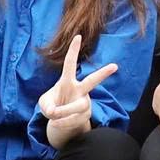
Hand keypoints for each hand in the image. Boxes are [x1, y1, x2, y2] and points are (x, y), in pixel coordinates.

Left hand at [39, 33, 121, 147]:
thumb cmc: (53, 105)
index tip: (78, 36)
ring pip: (79, 106)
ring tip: (53, 117)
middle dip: (103, 74)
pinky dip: (62, 122)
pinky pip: (74, 120)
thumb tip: (53, 112)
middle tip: (114, 66)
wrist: (61, 121)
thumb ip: (45, 105)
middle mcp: (79, 90)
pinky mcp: (86, 116)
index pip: (70, 64)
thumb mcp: (44, 103)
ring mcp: (85, 103)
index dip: (73, 50)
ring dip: (64, 112)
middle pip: (92, 81)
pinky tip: (57, 122)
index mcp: (67, 81)